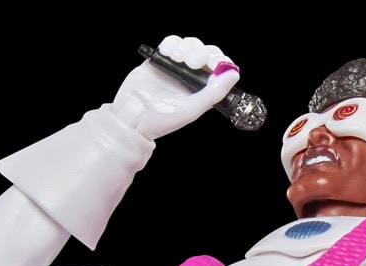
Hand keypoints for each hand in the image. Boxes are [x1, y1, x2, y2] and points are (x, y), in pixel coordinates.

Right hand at [112, 35, 239, 140]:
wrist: (131, 118)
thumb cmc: (160, 121)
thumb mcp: (191, 110)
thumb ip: (213, 93)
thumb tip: (234, 74)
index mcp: (201, 90)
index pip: (218, 68)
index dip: (219, 61)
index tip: (213, 64)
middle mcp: (190, 78)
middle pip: (204, 52)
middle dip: (200, 52)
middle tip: (192, 62)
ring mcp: (175, 67)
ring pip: (189, 45)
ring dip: (186, 48)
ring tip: (177, 59)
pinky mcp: (160, 60)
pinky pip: (171, 43)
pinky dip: (172, 43)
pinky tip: (169, 53)